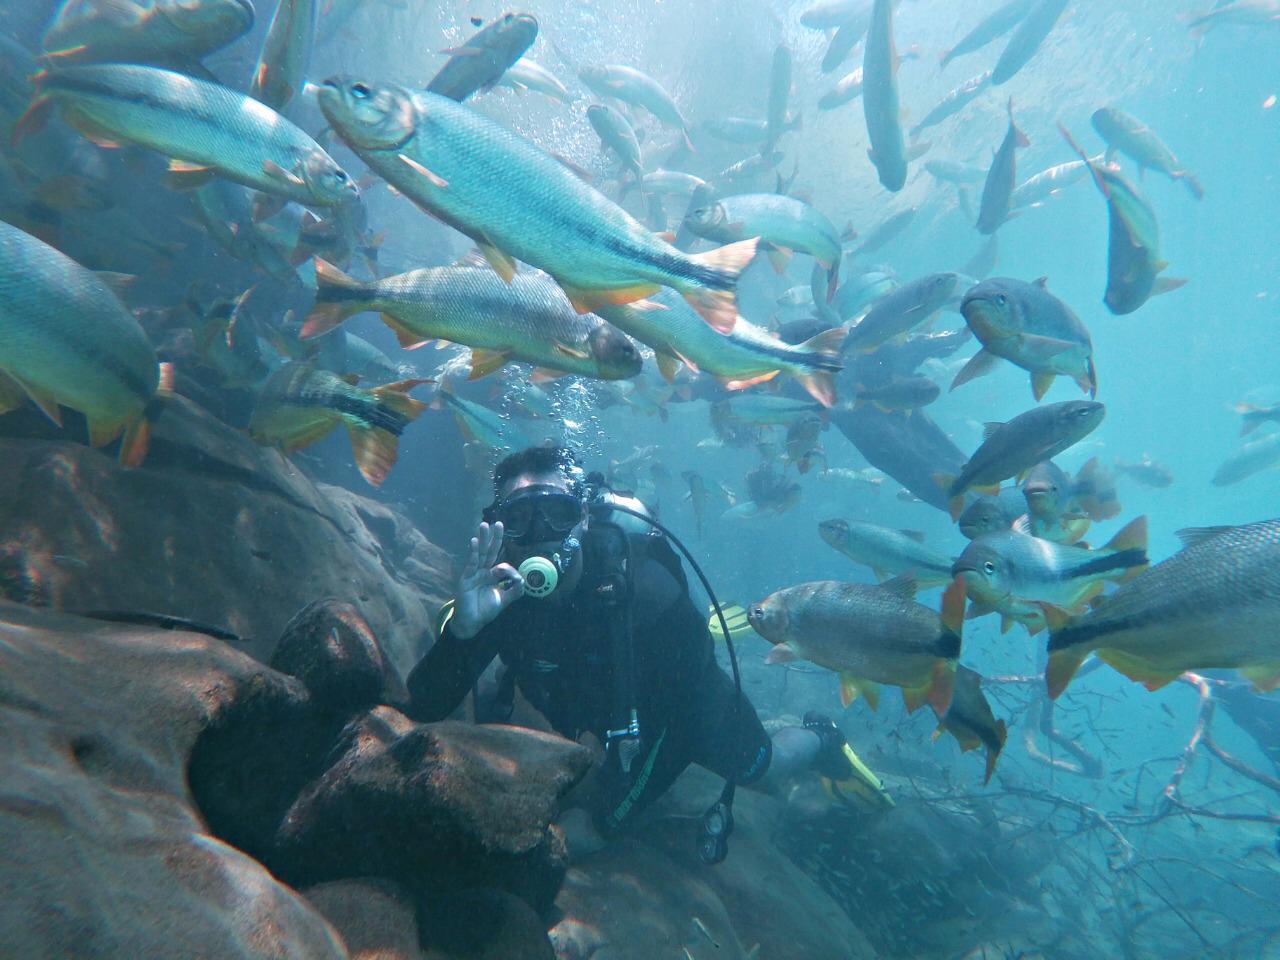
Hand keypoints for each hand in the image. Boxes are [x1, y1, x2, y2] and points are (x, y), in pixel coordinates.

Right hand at [449, 521, 523, 639]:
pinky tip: (474, 542)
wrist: (472, 623)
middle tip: (498, 523)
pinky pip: (471, 564)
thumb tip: (523, 580)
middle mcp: (483, 571)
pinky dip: (473, 553)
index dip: (510, 570)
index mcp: (492, 575)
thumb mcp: (504, 600)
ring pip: (480, 554)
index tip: (517, 580)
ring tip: (484, 525)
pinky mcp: (466, 579)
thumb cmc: (485, 611)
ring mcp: (473, 574)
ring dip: (482, 539)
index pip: (502, 564)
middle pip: (490, 551)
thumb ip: (515, 591)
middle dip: (494, 538)